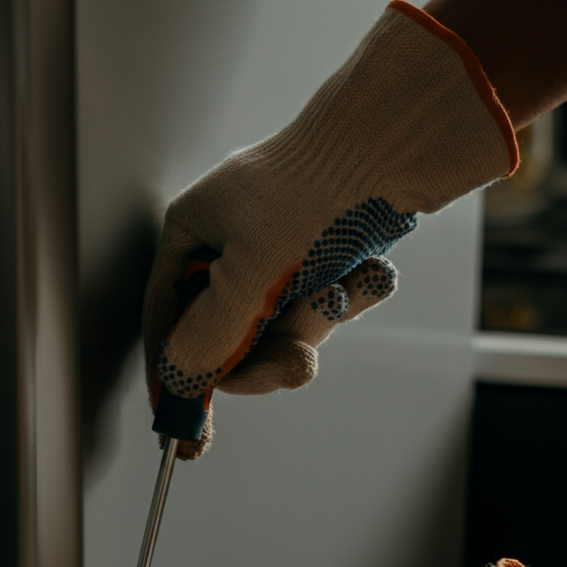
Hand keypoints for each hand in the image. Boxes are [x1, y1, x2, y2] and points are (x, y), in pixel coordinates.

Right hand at [142, 0, 516, 458]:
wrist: (398, 141)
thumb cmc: (314, 189)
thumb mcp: (250, 273)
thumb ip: (210, 333)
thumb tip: (180, 379)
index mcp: (192, 235)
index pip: (167, 321)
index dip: (175, 375)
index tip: (185, 425)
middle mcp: (228, 245)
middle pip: (228, 333)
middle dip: (267, 353)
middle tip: (296, 365)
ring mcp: (275, 251)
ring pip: (280, 324)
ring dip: (315, 321)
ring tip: (344, 290)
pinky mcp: (319, 255)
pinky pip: (320, 302)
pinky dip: (345, 297)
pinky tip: (369, 271)